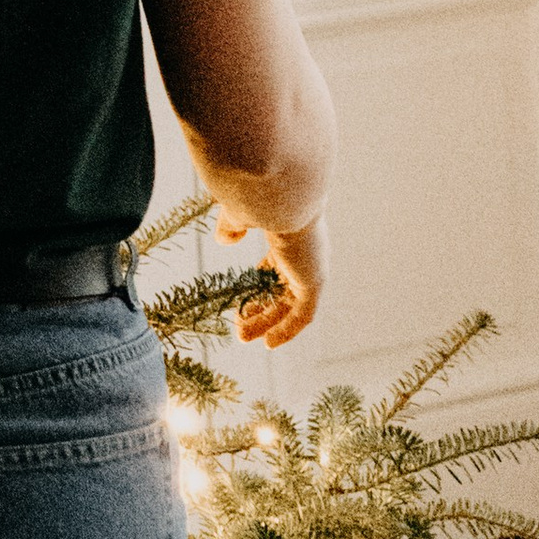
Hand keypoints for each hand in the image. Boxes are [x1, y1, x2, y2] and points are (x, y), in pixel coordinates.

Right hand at [220, 204, 326, 345]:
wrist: (283, 193)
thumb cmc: (262, 194)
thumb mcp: (240, 211)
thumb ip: (232, 225)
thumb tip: (224, 240)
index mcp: (291, 235)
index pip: (278, 267)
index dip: (260, 286)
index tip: (242, 301)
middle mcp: (305, 254)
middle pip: (284, 290)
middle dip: (260, 310)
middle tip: (239, 326)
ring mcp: (311, 269)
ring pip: (289, 305)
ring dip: (266, 323)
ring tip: (242, 336)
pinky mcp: (314, 282)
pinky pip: (302, 315)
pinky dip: (287, 330)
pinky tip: (269, 344)